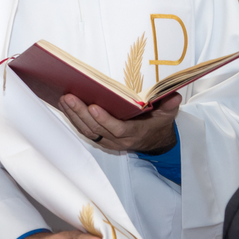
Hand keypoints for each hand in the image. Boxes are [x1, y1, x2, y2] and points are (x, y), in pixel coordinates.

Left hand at [59, 92, 181, 152]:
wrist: (155, 142)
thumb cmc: (159, 125)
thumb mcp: (168, 116)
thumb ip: (169, 106)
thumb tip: (173, 96)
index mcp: (135, 134)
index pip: (118, 129)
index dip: (105, 120)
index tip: (94, 106)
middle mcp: (119, 140)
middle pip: (97, 129)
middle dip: (81, 113)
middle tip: (69, 97)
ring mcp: (109, 141)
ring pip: (88, 131)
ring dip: (74, 116)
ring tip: (64, 99)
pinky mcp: (102, 139)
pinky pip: (86, 131)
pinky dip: (74, 120)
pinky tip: (66, 106)